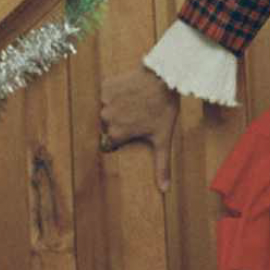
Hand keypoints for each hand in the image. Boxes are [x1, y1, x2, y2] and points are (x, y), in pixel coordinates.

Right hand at [99, 66, 178, 191]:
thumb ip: (161, 166)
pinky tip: (131, 91)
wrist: (165, 79)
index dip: (125, 135)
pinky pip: (107, 93)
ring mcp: (104, 101)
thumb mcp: (163, 139)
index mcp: (117, 134)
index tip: (136, 127)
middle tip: (139, 113)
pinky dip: (116, 92)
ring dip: (119, 106)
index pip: (113, 140)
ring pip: (108, 108)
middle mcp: (106, 118)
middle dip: (122, 121)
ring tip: (137, 101)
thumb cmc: (164, 110)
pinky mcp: (105, 86)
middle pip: (110, 124)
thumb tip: (164, 190)